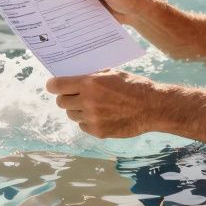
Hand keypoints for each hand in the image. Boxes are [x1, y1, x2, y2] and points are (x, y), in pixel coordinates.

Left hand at [45, 70, 164, 138]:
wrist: (152, 108)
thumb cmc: (134, 86)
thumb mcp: (112, 73)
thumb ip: (92, 76)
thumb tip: (74, 78)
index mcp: (90, 84)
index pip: (57, 86)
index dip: (53, 85)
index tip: (53, 85)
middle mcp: (88, 101)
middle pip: (61, 102)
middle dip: (65, 97)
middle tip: (74, 95)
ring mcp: (92, 118)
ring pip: (71, 115)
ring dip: (77, 109)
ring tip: (91, 105)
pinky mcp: (98, 131)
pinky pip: (83, 126)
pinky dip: (87, 121)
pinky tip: (100, 115)